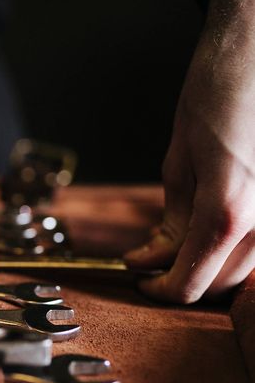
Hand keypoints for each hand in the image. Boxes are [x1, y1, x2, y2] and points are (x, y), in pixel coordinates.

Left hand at [125, 0, 254, 302]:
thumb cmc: (218, 93)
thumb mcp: (178, 161)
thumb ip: (170, 221)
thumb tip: (153, 258)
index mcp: (226, 212)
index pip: (190, 283)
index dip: (159, 290)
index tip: (141, 279)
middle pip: (217, 285)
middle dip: (180, 280)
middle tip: (152, 262)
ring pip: (241, 272)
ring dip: (207, 268)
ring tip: (177, 243)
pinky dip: (230, 250)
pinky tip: (208, 230)